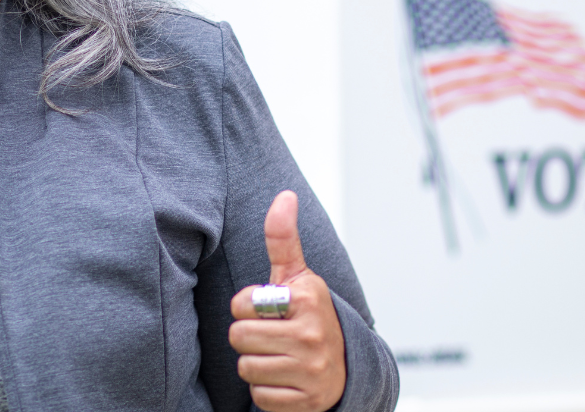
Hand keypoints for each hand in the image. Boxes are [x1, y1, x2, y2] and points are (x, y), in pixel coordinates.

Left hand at [229, 191, 346, 411]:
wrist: (346, 368)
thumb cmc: (309, 316)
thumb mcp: (298, 277)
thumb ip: (283, 239)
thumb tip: (285, 194)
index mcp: (307, 298)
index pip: (241, 304)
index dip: (247, 308)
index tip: (268, 311)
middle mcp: (312, 334)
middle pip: (238, 337)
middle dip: (249, 338)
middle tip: (271, 336)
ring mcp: (311, 371)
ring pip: (246, 369)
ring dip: (257, 365)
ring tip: (278, 357)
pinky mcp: (307, 402)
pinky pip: (259, 398)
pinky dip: (267, 392)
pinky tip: (286, 379)